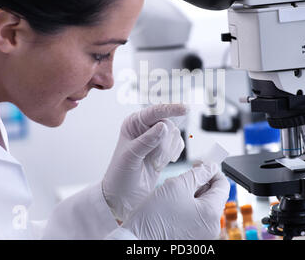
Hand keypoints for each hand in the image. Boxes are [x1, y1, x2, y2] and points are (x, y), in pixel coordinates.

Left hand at [103, 104, 187, 220]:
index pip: (154, 111)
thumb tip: (163, 126)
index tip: (185, 109)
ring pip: (174, 134)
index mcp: (133, 124)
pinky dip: (174, 153)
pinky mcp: (163, 149)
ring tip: (154, 163)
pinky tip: (162, 163)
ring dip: (167, 151)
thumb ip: (147, 141)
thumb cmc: (120, 175)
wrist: (123, 196)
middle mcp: (144, 128)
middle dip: (164, 143)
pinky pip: (178, 144)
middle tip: (153, 159)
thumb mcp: (131, 157)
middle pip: (168, 124)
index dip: (171, 109)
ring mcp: (155, 138)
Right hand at [121, 162, 229, 239]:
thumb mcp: (178, 186)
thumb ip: (198, 174)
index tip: (200, 164)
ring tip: (172, 191)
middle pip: (213, 194)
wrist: (137, 239)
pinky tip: (171, 203)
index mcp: (211, 213)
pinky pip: (196, 215)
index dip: (212, 170)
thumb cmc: (154, 216)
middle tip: (181, 178)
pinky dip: (187, 205)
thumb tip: (211, 167)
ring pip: (203, 204)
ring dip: (190, 193)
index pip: (222, 184)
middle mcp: (212, 226)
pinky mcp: (193, 237)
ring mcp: (203, 234)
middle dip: (198, 182)